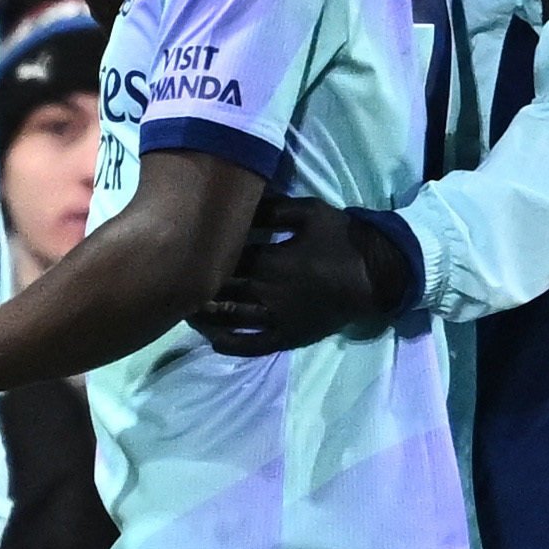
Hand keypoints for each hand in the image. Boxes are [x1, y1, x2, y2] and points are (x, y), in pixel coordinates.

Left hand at [191, 195, 412, 355]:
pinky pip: (252, 346)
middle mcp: (268, 292)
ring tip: (183, 307)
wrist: (376, 273)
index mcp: (272, 260)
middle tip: (172, 279)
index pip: (226, 258)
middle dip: (196, 285)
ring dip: (204, 315)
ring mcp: (277, 319)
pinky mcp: (287, 337)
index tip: (183, 248)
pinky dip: (228, 345)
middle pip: (221, 290)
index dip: (203, 255)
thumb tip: (239, 203)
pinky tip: (212, 339)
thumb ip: (272, 208)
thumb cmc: (343, 238)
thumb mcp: (310, 211)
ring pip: (230, 319)